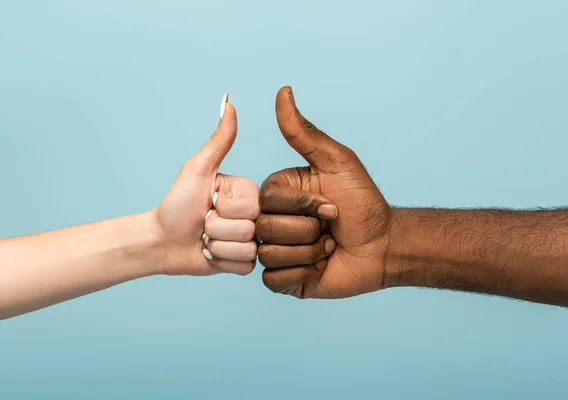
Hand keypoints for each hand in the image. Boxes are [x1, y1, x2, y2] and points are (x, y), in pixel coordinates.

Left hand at [154, 94, 259, 275]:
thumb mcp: (198, 170)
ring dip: (217, 245)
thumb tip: (229, 102)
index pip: (252, 205)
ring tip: (205, 238)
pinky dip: (221, 261)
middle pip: (250, 228)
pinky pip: (244, 266)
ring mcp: (250, 240)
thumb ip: (219, 141)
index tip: (210, 202)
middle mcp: (254, 216)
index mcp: (248, 193)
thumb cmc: (177, 203)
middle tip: (204, 222)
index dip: (225, 208)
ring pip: (247, 249)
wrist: (162, 239)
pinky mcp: (242, 263)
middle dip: (218, 227)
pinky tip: (210, 253)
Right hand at [256, 87, 392, 297]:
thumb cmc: (363, 203)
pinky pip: (274, 281)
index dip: (303, 207)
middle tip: (330, 229)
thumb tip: (283, 90)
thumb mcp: (336, 162)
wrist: (383, 247)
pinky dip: (302, 274)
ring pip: (269, 256)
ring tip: (327, 248)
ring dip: (309, 254)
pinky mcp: (282, 279)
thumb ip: (304, 132)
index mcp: (277, 194)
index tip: (331, 207)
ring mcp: (275, 251)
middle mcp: (271, 221)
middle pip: (265, 230)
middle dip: (309, 232)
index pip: (266, 202)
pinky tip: (320, 267)